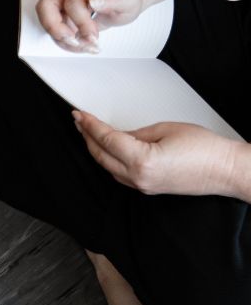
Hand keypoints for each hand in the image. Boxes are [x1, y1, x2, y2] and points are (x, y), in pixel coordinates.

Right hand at [37, 0, 155, 50]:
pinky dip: (64, 41)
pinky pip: (53, 28)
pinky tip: (81, 44)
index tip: (93, 36)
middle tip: (74, 41)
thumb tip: (94, 1)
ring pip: (46, 19)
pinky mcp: (61, 13)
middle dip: (57, 29)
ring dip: (61, 39)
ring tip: (82, 46)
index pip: (73, 1)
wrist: (124, 1)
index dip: (81, 22)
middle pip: (46, 5)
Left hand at [74, 111, 246, 197]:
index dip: (90, 126)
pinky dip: (110, 161)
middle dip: (87, 137)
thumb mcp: (167, 129)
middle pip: (101, 156)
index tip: (79, 115)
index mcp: (141, 160)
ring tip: (89, 133)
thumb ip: (137, 133)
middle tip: (79, 121)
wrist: (225, 170)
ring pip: (107, 167)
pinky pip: (119, 174)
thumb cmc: (205, 149)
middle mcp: (137, 177)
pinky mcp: (146, 188)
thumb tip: (118, 135)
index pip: (106, 140)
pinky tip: (108, 150)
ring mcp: (141, 186)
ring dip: (96, 150)